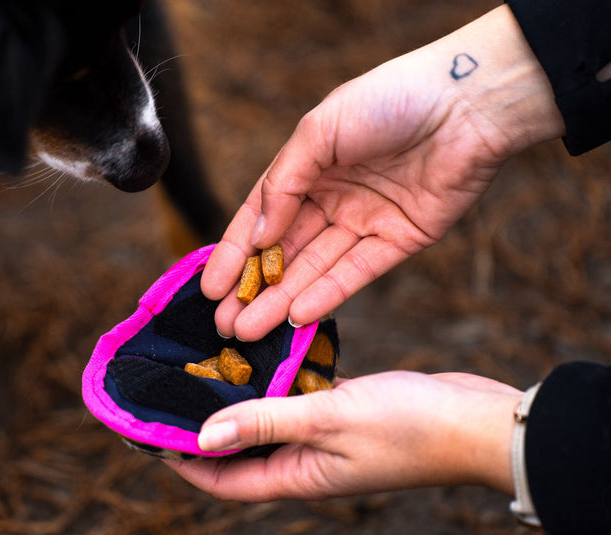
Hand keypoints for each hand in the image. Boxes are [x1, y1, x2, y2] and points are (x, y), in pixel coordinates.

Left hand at [163, 371, 521, 500]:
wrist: (476, 420)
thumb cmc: (410, 427)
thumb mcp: (329, 420)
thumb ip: (265, 423)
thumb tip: (202, 439)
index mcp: (298, 476)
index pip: (224, 479)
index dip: (182, 462)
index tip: (147, 437)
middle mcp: (306, 460)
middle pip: (239, 450)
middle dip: (203, 429)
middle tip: (171, 396)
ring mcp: (325, 435)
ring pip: (267, 420)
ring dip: (238, 400)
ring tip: (206, 370)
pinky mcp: (342, 410)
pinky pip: (298, 396)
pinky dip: (277, 380)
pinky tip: (261, 352)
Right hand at [202, 5, 564, 340]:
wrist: (468, 102)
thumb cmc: (391, 99)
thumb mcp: (319, 131)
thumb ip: (283, 183)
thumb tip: (254, 236)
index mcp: (308, 168)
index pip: (259, 217)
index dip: (232, 253)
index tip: (208, 287)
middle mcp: (332, 198)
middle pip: (284, 252)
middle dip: (253, 288)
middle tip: (225, 324)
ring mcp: (364, 222)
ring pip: (314, 269)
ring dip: (282, 300)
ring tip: (250, 329)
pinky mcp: (398, 241)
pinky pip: (355, 273)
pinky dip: (326, 295)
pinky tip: (297, 315)